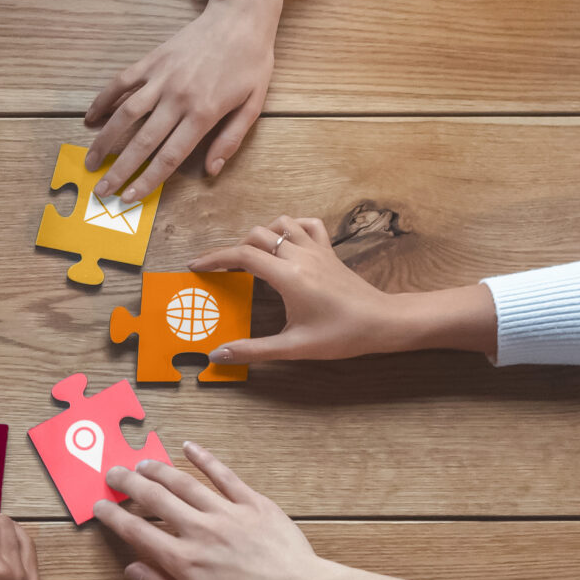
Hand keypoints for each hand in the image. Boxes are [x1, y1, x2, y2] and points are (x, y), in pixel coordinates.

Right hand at [83, 0, 284, 202]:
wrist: (241, 16)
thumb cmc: (251, 61)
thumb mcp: (253, 104)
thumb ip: (230, 139)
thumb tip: (211, 170)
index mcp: (203, 113)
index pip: (168, 157)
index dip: (146, 180)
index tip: (129, 197)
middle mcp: (178, 98)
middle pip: (141, 142)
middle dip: (118, 170)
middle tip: (101, 190)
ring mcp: (161, 78)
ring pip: (125, 114)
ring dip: (104, 141)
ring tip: (90, 161)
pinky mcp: (152, 61)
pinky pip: (121, 83)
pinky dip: (103, 101)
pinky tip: (90, 119)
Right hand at [93, 443, 338, 579]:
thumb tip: (132, 569)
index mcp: (184, 561)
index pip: (137, 531)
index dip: (114, 516)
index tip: (100, 505)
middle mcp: (199, 530)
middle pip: (155, 499)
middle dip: (129, 483)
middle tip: (114, 473)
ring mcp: (226, 513)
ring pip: (184, 483)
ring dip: (158, 469)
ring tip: (142, 462)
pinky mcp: (252, 503)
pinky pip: (223, 475)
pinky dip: (204, 458)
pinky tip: (189, 447)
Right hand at [189, 215, 497, 362]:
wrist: (383, 322)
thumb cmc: (341, 335)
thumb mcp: (295, 347)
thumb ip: (254, 350)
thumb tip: (218, 355)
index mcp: (289, 277)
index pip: (243, 255)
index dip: (215, 258)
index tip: (196, 266)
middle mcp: (301, 256)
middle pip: (257, 236)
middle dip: (233, 249)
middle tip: (220, 269)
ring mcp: (317, 250)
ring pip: (280, 224)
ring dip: (261, 235)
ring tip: (250, 256)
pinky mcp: (330, 250)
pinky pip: (307, 224)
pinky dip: (291, 226)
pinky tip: (286, 242)